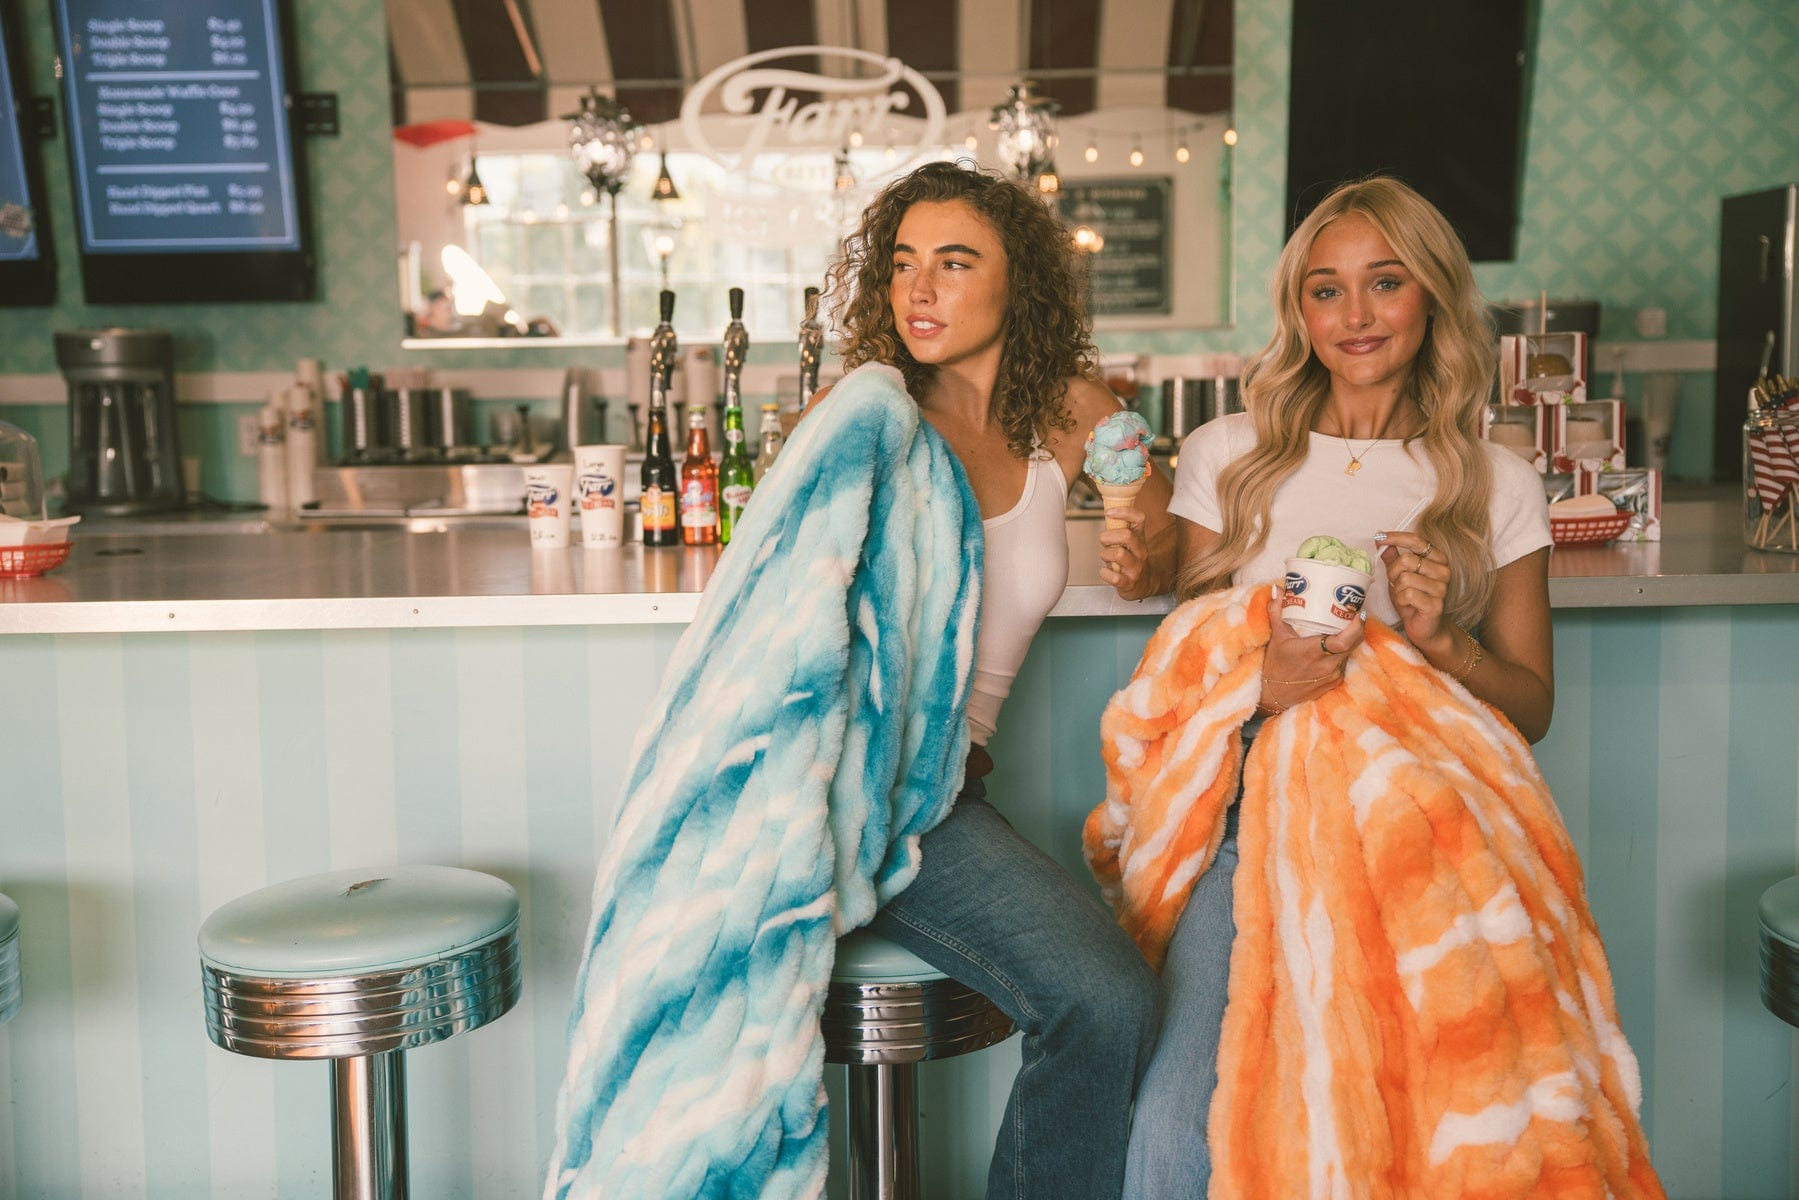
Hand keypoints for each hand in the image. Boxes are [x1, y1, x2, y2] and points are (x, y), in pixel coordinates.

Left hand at [1098, 505, 1152, 598]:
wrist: (1144, 585)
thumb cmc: (1131, 560)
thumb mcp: (1131, 542)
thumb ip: (1121, 528)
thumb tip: (1107, 511)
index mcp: (1140, 538)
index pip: (1139, 518)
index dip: (1124, 512)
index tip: (1109, 512)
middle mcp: (1140, 551)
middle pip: (1127, 536)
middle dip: (1108, 537)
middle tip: (1105, 542)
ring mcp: (1136, 568)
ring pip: (1119, 554)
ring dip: (1105, 554)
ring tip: (1106, 557)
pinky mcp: (1129, 582)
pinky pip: (1114, 577)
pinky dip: (1104, 573)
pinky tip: (1106, 571)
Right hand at [1259, 590, 1362, 713]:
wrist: (1273, 696)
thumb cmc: (1274, 665)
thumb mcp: (1276, 637)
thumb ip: (1277, 611)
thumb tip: (1278, 589)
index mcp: (1314, 652)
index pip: (1344, 641)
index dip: (1356, 626)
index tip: (1357, 612)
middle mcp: (1327, 665)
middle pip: (1353, 643)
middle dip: (1357, 627)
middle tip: (1352, 612)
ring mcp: (1333, 675)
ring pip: (1350, 652)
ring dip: (1349, 639)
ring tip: (1344, 625)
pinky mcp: (1334, 682)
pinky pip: (1344, 662)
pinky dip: (1341, 652)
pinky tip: (1334, 644)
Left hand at [1378, 530, 1452, 654]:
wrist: (1426, 627)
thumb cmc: (1413, 599)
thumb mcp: (1400, 575)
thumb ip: (1392, 557)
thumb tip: (1381, 540)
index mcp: (1438, 559)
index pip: (1417, 540)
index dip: (1396, 537)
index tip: (1379, 536)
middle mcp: (1443, 571)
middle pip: (1406, 560)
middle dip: (1393, 573)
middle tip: (1396, 584)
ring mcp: (1441, 588)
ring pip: (1404, 578)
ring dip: (1397, 589)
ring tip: (1404, 596)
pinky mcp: (1436, 604)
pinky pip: (1407, 595)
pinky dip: (1401, 600)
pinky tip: (1408, 605)